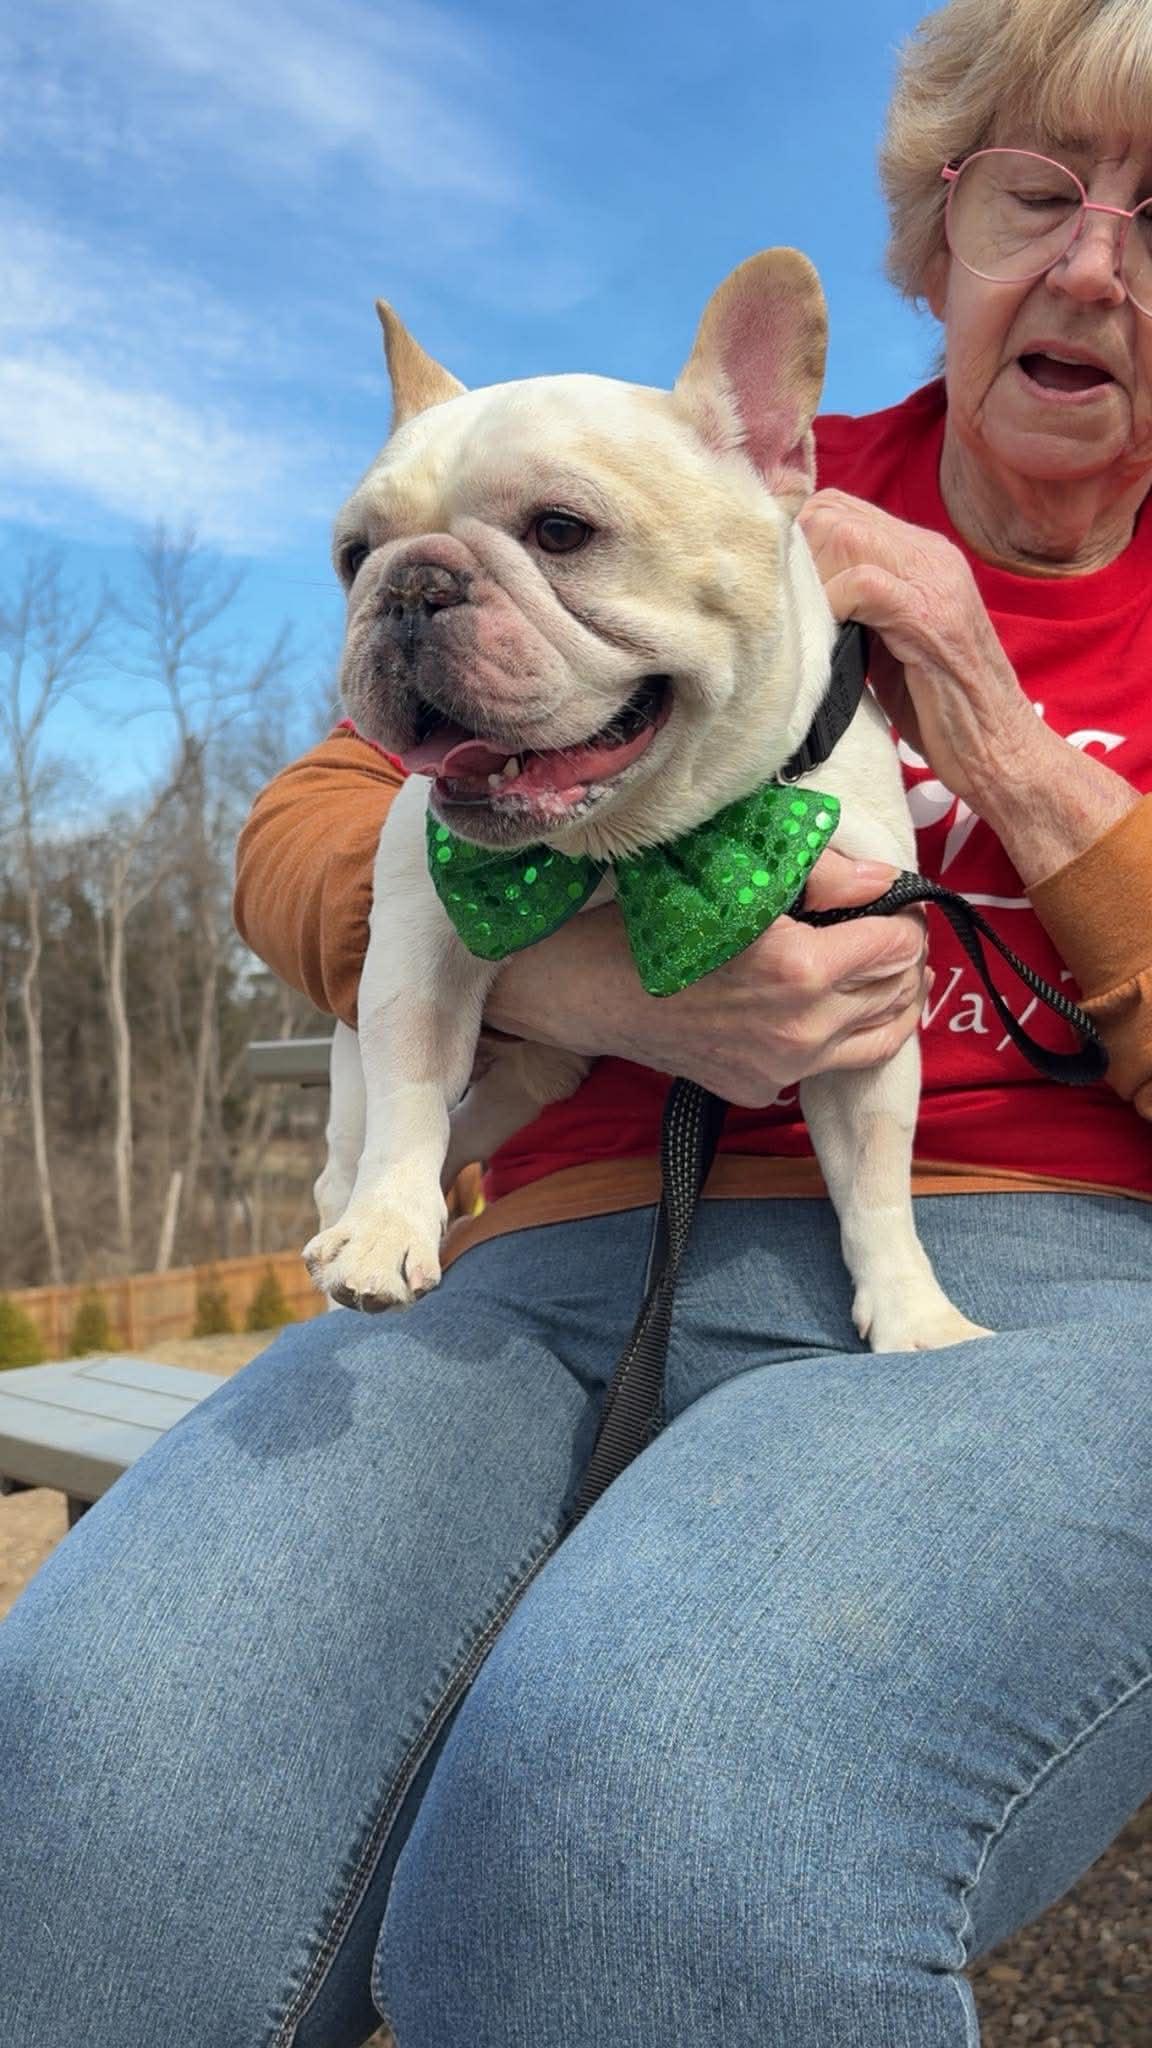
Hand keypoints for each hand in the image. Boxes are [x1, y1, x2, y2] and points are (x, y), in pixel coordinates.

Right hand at [485, 847, 928, 1107]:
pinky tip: (814, 1005)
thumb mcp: (736, 874)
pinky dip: (837, 1035)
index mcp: (801, 968)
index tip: (891, 903)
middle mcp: (801, 1029)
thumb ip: (823, 876)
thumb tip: (884, 880)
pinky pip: (824, 1064)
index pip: (900, 945)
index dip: (904, 917)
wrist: (586, 987)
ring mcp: (783, 1068)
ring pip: (879, 1041)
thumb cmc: (652, 916)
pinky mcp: (761, 1088)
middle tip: (886, 933)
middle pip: (898, 994)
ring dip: (887, 1002)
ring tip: (874, 972)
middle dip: (902, 959)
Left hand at [797, 489, 1037, 808]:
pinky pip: (862, 584)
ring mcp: (935, 582)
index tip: (778, 590)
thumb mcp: (889, 641)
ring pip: (844, 536)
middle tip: (785, 612)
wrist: (1000, 749)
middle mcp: (930, 555)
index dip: (797, 542)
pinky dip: (832, 606)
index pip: (837, 509)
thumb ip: (856, 606)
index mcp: (920, 555)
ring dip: (810, 581)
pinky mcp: (931, 618)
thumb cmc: (940, 707)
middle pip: (832, 513)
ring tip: (803, 628)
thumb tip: (794, 595)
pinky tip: (826, 641)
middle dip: (795, 559)